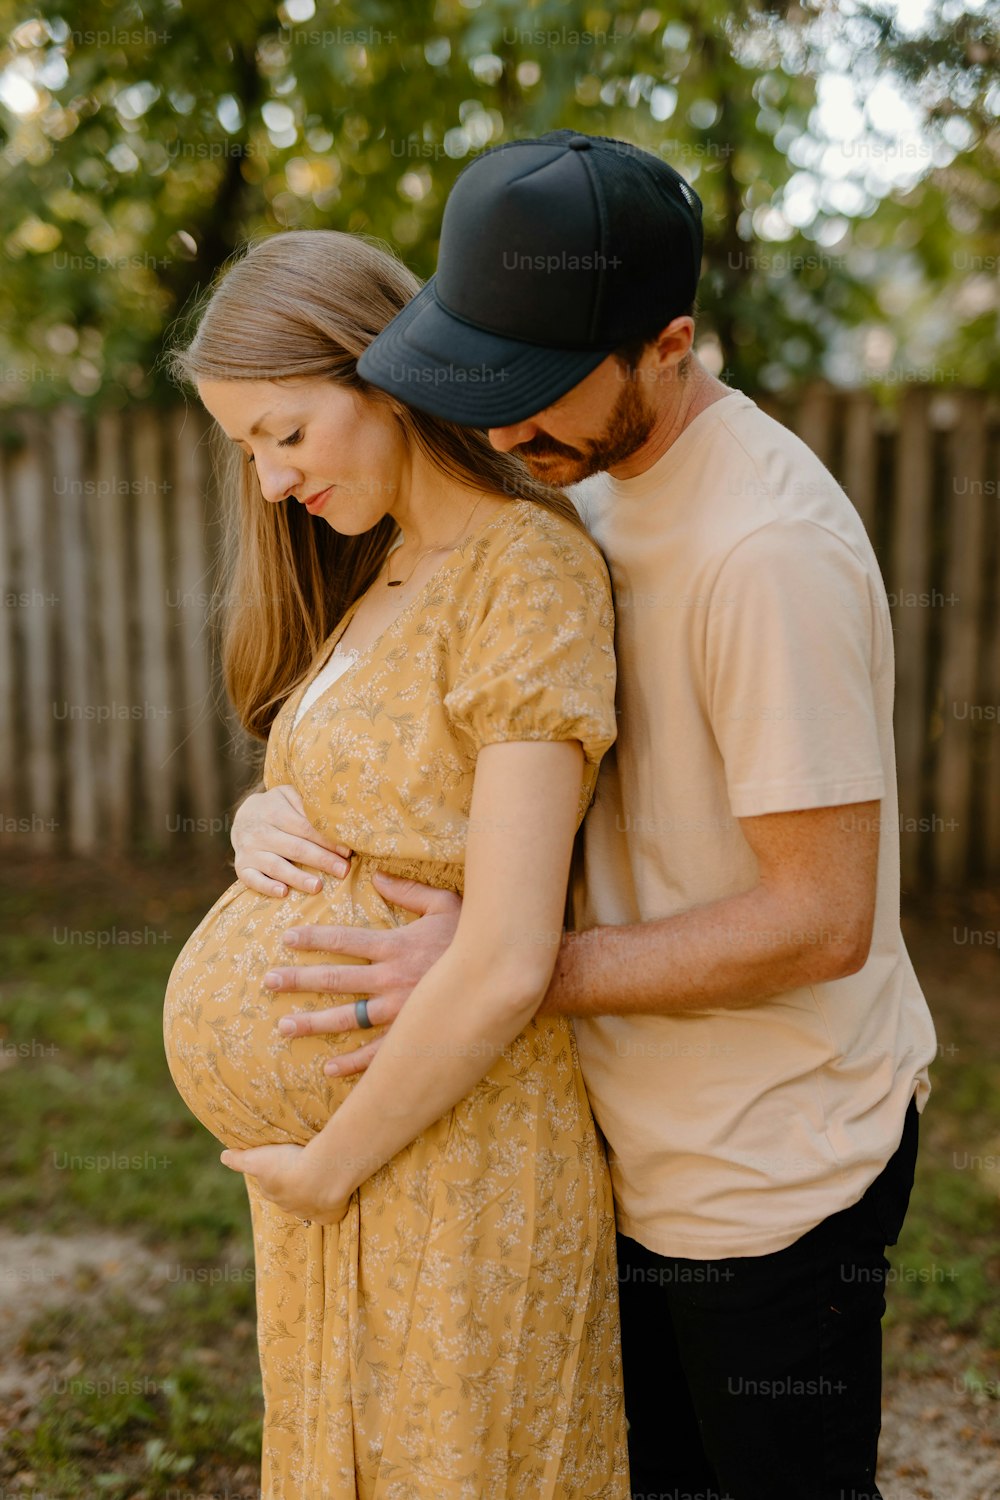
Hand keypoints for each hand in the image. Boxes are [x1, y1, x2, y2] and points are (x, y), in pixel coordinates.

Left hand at [220, 1142, 350, 1224]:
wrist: (321, 1176)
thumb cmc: (288, 1164)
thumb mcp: (258, 1158)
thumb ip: (240, 1159)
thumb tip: (223, 1156)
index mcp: (273, 1193)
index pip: (269, 1185)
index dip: (274, 1175)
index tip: (281, 1164)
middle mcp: (289, 1206)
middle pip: (289, 1196)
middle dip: (293, 1186)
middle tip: (302, 1169)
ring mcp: (310, 1212)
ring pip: (308, 1204)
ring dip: (312, 1194)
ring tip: (320, 1179)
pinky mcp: (330, 1215)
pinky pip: (329, 1214)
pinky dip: (332, 1209)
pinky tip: (335, 1199)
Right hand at [232, 783, 352, 896]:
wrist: (243, 816)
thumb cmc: (276, 807)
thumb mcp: (288, 796)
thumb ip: (306, 804)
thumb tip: (334, 818)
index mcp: (274, 811)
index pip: (305, 827)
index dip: (326, 840)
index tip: (346, 851)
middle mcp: (260, 831)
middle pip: (294, 847)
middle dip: (321, 860)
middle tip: (342, 871)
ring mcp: (249, 850)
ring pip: (275, 865)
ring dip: (297, 877)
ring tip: (318, 887)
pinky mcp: (241, 866)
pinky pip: (252, 879)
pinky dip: (267, 886)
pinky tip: (283, 893)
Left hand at [266, 870, 461, 1075]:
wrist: (507, 975)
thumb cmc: (475, 937)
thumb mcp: (445, 903)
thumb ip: (408, 890)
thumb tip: (377, 874)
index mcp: (395, 947)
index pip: (344, 942)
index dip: (313, 939)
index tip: (286, 939)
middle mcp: (391, 979)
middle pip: (335, 980)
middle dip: (298, 980)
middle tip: (267, 982)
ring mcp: (400, 1011)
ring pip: (347, 1018)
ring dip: (313, 1023)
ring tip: (283, 1027)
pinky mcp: (413, 1035)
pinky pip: (378, 1052)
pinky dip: (353, 1063)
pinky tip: (328, 1067)